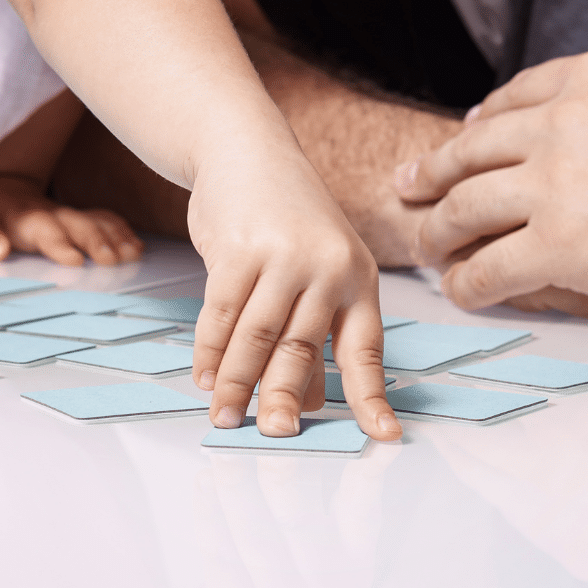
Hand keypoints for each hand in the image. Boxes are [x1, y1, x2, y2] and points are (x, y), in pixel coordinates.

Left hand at [0, 173, 142, 265]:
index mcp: (12, 214)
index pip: (35, 225)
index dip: (55, 243)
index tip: (72, 260)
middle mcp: (43, 211)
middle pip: (71, 223)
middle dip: (91, 239)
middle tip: (109, 260)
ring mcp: (63, 212)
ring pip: (91, 221)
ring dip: (111, 238)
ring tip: (129, 255)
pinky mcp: (76, 216)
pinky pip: (103, 219)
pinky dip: (120, 232)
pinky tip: (135, 248)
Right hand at [188, 144, 400, 441]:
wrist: (248, 151)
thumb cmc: (286, 220)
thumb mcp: (318, 270)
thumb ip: (316, 331)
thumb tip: (310, 401)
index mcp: (358, 279)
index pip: (366, 350)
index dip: (372, 397)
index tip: (384, 436)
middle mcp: (328, 268)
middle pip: (302, 348)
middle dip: (284, 398)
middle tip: (274, 434)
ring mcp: (284, 256)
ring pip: (257, 336)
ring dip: (236, 382)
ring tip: (225, 415)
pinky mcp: (239, 248)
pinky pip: (221, 313)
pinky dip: (210, 349)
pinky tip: (204, 375)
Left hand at [394, 50, 587, 314]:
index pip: (511, 100)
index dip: (476, 125)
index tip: (461, 137)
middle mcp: (559, 126)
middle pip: (470, 152)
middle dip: (430, 173)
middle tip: (407, 187)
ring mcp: (554, 186)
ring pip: (464, 208)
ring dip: (436, 231)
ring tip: (424, 248)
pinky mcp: (559, 246)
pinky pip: (488, 268)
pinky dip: (464, 282)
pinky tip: (459, 291)